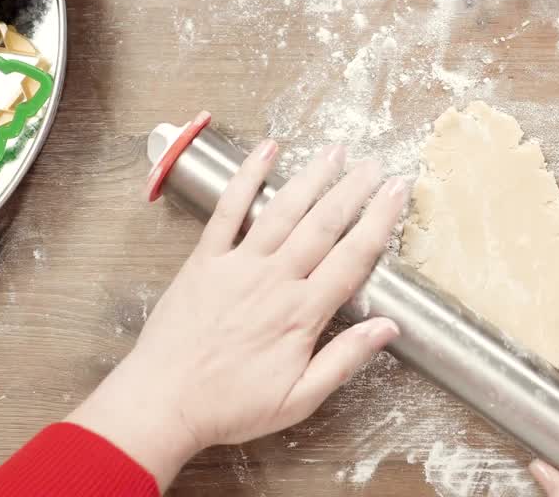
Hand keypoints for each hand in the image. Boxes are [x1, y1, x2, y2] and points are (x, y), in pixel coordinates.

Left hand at [68, 142, 407, 489]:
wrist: (161, 403)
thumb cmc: (229, 407)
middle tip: (376, 164)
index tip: (397, 192)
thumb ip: (345, 361)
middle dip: (353, 190)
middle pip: (324, 224)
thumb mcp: (299, 400)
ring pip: (284, 210)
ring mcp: (238, 264)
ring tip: (335, 152)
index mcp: (302, 313)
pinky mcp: (205, 260)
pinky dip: (247, 177)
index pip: (353, 257)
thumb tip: (389, 328)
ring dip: (312, 177)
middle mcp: (275, 279)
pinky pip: (228, 210)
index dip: (379, 221)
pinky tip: (266, 152)